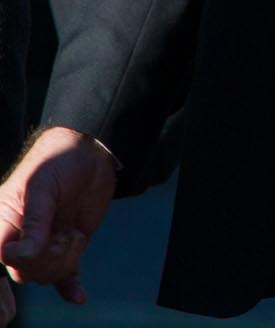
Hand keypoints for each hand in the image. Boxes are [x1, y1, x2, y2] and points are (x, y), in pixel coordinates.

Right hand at [0, 126, 117, 315]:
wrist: (90, 152)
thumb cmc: (58, 161)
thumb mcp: (42, 187)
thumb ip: (35, 221)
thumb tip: (24, 255)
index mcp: (2, 222)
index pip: (2, 256)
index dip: (12, 266)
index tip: (25, 263)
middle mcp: (19, 236)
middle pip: (23, 271)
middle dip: (47, 260)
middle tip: (65, 236)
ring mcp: (44, 242)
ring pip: (44, 274)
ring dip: (64, 261)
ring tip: (74, 235)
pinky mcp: (65, 244)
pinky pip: (64, 274)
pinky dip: (69, 286)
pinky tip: (78, 297)